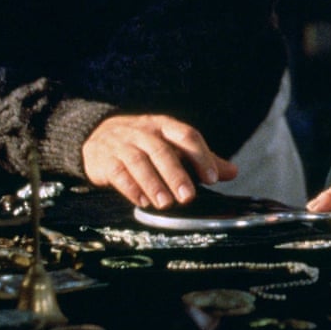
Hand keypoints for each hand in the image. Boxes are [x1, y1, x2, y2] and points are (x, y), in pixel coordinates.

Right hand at [81, 115, 237, 208]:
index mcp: (165, 125)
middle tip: (188, 198)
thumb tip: (232, 172)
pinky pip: (118, 172)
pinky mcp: (104, 159)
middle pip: (162, 151)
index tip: (212, 179)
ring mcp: (122, 144)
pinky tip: (142, 202)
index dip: (201, 156)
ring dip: (153, 184)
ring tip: (166, 204)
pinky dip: (131, 188)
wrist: (98, 136)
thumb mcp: (174, 146)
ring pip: (138, 162)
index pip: (187, 136)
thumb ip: (201, 159)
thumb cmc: (146, 144)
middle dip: (176, 175)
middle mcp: (144, 131)